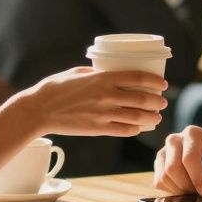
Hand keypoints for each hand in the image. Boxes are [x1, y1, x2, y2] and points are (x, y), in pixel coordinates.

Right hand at [15, 66, 167, 137]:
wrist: (38, 110)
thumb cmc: (55, 88)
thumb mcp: (78, 72)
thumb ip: (96, 73)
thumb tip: (108, 71)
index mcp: (102, 78)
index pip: (138, 78)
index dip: (154, 81)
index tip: (163, 84)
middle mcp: (106, 96)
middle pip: (142, 99)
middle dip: (157, 101)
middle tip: (163, 101)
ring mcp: (103, 114)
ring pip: (136, 117)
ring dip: (151, 117)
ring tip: (156, 117)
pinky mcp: (98, 129)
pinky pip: (123, 130)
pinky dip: (135, 129)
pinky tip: (140, 128)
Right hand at [153, 125, 201, 195]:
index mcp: (193, 133)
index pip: (189, 158)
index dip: (196, 178)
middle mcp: (174, 139)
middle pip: (172, 168)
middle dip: (186, 185)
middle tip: (199, 192)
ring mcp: (164, 151)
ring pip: (163, 176)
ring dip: (178, 189)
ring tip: (193, 190)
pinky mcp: (158, 163)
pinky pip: (158, 182)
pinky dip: (171, 190)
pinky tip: (184, 188)